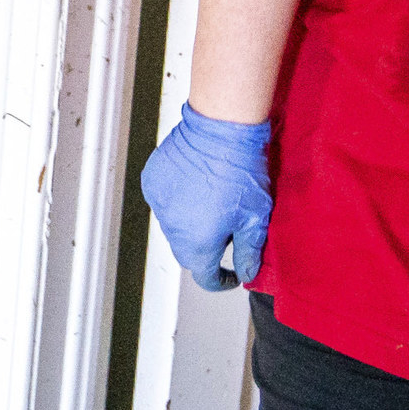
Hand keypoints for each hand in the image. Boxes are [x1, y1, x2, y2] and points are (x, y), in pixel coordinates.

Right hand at [141, 104, 273, 290]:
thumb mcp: (256, 218)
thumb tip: (246, 273)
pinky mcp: (153, 181)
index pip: (205, 278)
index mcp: (198, 243)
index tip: (231, 275)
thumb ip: (249, 253)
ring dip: (190, 224)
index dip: (221, 280)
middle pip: (187, 253)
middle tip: (227, 230)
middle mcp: (172, 228)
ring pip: (174, 227)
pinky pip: (164, 202)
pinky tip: (195, 185)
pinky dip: (178, 201)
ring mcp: (159, 204)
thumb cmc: (241, 171)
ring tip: (212, 202)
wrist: (220, 128)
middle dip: (206, 250)